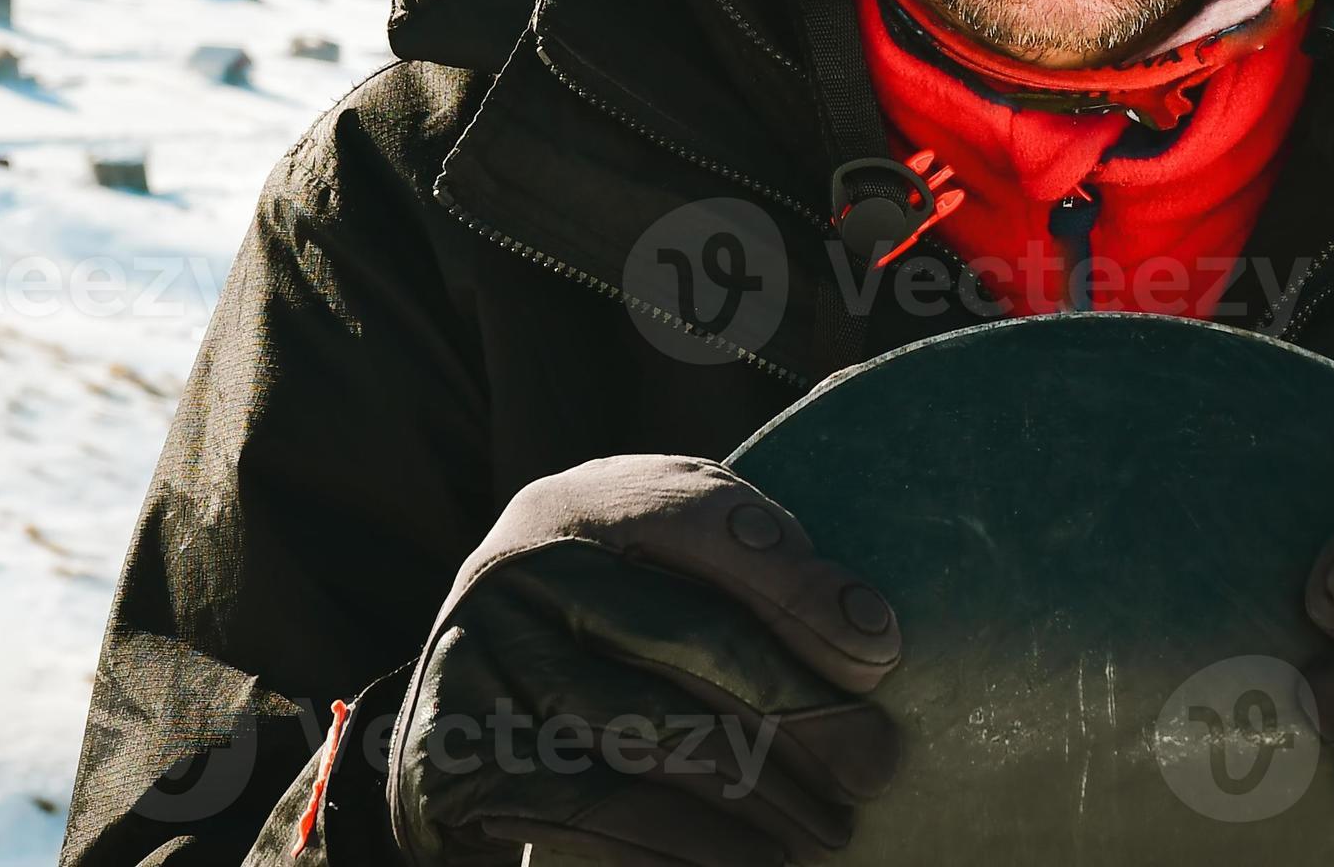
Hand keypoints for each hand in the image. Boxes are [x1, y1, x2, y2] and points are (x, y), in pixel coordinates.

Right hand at [387, 454, 903, 866]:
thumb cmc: (606, 619)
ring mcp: (479, 660)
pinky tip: (750, 864)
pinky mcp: (452, 752)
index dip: (797, 585)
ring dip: (757, 795)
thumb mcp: (666, 563)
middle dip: (799, 709)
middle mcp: (519, 568)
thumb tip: (866, 634)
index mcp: (581, 503)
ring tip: (830, 832)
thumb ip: (752, 561)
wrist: (462, 700)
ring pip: (646, 733)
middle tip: (876, 764)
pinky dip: (680, 848)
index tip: (881, 652)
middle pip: (686, 638)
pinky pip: (587, 811)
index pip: (701, 520)